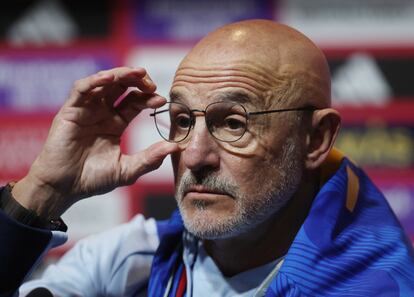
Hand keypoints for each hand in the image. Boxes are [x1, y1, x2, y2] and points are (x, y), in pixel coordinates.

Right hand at [12, 67, 177, 218]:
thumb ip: (150, 159)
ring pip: (103, 82)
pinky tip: (110, 78)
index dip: (148, 98)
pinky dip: (95, 81)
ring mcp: (86, 110)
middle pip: (121, 87)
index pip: (135, 103)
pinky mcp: (70, 111)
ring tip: (138, 73)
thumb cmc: (93, 179)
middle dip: (137, 81)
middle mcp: (102, 113)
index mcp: (116, 123)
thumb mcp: (127, 170)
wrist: (65, 188)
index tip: (162, 100)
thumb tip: (175, 147)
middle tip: (151, 83)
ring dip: (120, 74)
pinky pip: (81, 89)